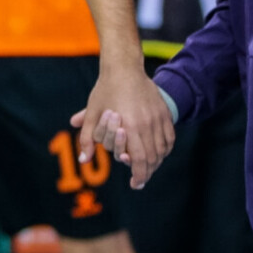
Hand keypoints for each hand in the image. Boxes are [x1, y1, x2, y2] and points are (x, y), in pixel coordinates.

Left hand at [72, 61, 173, 187]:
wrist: (124, 68)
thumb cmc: (105, 90)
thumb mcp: (92, 113)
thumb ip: (87, 138)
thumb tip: (83, 160)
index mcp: (130, 125)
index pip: (139, 159)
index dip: (139, 175)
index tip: (135, 184)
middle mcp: (147, 123)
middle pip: (153, 157)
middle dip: (147, 173)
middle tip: (140, 181)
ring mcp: (158, 117)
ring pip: (163, 149)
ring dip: (157, 162)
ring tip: (148, 169)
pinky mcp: (164, 112)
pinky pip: (169, 137)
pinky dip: (165, 149)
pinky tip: (158, 154)